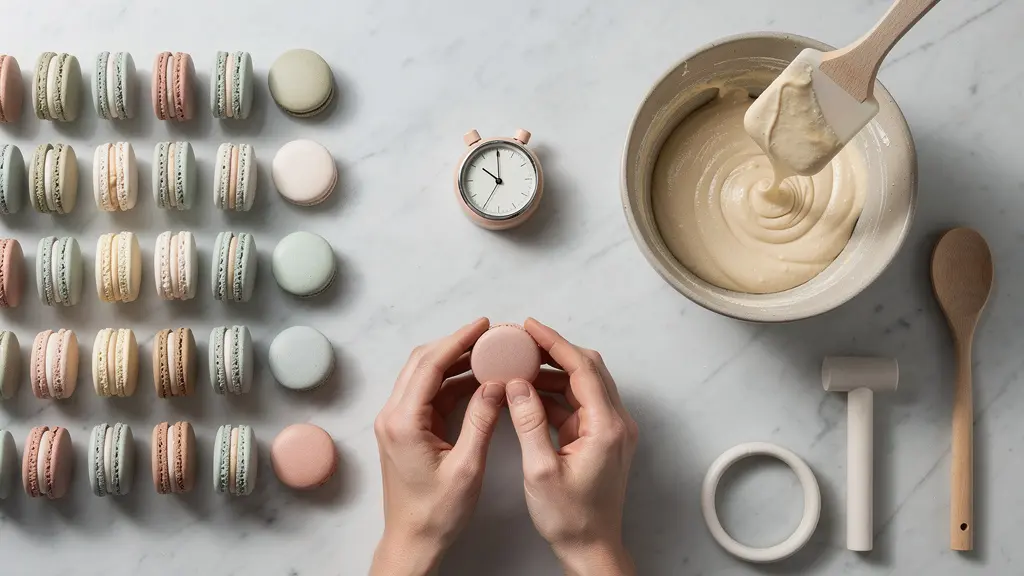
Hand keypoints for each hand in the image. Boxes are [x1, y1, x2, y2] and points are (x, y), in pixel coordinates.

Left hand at [371, 318, 505, 575]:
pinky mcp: (405, 429)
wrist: (413, 540)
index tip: (484, 325)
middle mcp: (393, 416)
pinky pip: (428, 394)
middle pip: (423, 362)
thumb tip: (497, 384)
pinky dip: (451, 382)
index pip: (430, 365)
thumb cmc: (436, 513)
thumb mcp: (467, 467)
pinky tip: (477, 380)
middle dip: (456, 344)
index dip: (458, 340)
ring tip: (488, 353)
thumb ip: (481, 420)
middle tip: (490, 335)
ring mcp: (396, 421)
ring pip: (424, 375)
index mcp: (403, 421)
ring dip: (454, 361)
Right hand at [507, 319, 638, 575]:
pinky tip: (530, 392)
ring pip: (585, 384)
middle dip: (555, 350)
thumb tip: (516, 384)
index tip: (530, 328)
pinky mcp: (603, 438)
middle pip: (588, 368)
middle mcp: (616, 423)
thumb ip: (528, 423)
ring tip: (520, 364)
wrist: (591, 547)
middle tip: (522, 340)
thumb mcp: (540, 471)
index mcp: (606, 427)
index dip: (555, 343)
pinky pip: (579, 403)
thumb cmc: (570, 518)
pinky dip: (556, 393)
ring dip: (554, 372)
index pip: (582, 368)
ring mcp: (612, 430)